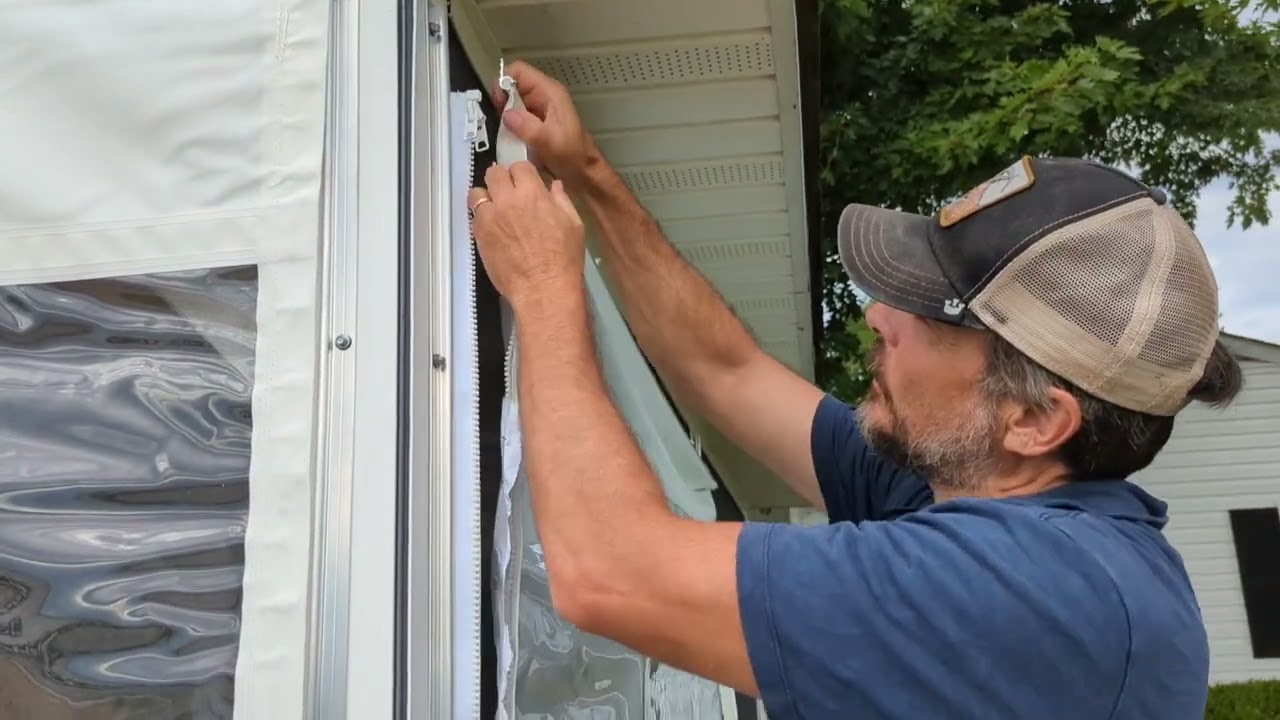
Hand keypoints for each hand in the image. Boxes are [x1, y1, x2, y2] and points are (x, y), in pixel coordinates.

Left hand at [470, 161, 585, 307]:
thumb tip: (553, 185)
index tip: (527, 183)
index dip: (524, 174)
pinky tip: (493, 228)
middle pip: (494, 173)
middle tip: (510, 193)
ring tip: (496, 209)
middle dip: (502, 179)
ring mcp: (489, 217)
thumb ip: (561, 200)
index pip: (519, 166)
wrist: (543, 289)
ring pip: (477, 192)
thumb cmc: (564, 258)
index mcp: (532, 193)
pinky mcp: (478, 235)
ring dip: (486, 196)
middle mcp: (506, 200)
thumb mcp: (573, 224)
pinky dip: (481, 217)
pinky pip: (473, 216)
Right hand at [492, 61, 601, 190]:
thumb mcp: (549, 142)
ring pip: (512, 103)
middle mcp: (544, 97)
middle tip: (501, 123)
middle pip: (512, 86)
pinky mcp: (536, 123)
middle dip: (502, 102)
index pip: (519, 71)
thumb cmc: (573, 156)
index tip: (499, 105)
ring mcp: (540, 110)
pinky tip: (510, 140)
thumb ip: (527, 127)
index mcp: (550, 92)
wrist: (585, 174)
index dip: (503, 83)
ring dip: (505, 117)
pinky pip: (516, 118)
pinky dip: (510, 127)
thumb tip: (506, 115)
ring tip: (505, 134)